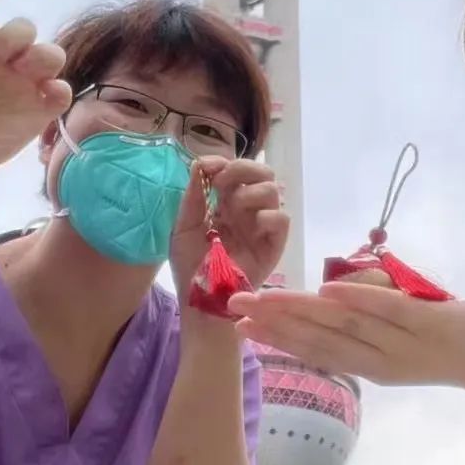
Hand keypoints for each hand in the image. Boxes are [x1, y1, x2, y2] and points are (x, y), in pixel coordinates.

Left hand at [0, 13, 70, 177]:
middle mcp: (8, 62)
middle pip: (25, 31)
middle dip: (14, 37)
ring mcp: (28, 84)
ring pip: (51, 55)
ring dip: (41, 55)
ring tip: (22, 70)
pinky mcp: (43, 110)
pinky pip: (63, 94)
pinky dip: (61, 89)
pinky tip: (47, 92)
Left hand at [170, 157, 287, 294]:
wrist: (201, 302)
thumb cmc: (190, 267)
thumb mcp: (183, 228)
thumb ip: (192, 197)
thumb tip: (199, 163)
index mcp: (225, 204)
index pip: (235, 171)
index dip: (224, 162)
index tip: (209, 167)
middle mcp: (247, 210)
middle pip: (261, 172)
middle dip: (242, 168)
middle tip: (223, 182)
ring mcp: (261, 226)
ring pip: (272, 190)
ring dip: (250, 192)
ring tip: (232, 211)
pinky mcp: (273, 245)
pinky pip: (282, 218)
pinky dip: (269, 214)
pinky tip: (253, 224)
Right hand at [228, 280, 464, 405]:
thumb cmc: (455, 340)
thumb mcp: (403, 331)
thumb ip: (370, 312)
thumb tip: (333, 291)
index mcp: (374, 367)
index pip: (316, 351)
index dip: (276, 339)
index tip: (239, 327)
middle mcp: (383, 361)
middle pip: (319, 340)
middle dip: (273, 325)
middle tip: (233, 310)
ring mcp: (406, 343)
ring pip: (343, 326)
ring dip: (300, 311)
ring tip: (264, 298)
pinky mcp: (432, 325)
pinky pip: (390, 311)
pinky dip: (359, 300)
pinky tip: (328, 290)